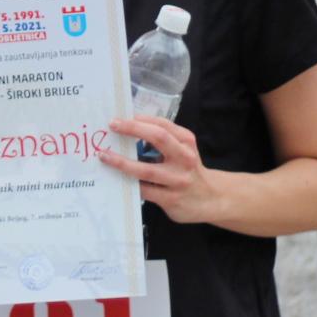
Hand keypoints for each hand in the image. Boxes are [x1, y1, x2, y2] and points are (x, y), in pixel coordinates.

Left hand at [98, 116, 219, 223]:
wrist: (212, 200)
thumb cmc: (188, 170)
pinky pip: (145, 190)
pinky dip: (130, 183)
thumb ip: (163, 140)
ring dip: (122, 162)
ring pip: (147, 169)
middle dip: (133, 129)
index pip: (163, 124)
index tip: (120, 117)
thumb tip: (128, 128)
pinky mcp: (171, 199)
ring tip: (105, 156)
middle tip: (112, 125)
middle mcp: (185, 158)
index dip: (140, 119)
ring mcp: (179, 180)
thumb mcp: (183, 150)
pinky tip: (117, 179)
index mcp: (186, 141)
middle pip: (159, 138)